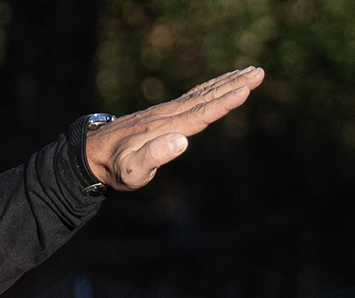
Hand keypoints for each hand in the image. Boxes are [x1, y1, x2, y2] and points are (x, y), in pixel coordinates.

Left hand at [84, 67, 262, 191]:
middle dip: (234, 84)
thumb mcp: (132, 170)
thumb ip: (154, 157)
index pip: (202, 113)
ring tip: (250, 71)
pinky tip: (223, 84)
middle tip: (258, 72)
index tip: (245, 89)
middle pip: (208, 96)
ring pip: (203, 93)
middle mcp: (170, 115)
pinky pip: (195, 96)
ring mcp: (168, 112)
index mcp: (167, 128)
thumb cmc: (116, 167)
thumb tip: (181, 141)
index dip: (224, 102)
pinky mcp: (167, 113)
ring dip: (228, 82)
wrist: (95, 153)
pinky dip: (212, 88)